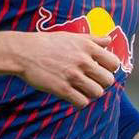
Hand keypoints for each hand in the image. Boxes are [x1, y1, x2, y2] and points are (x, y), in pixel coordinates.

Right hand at [0, 31, 120, 107]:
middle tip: (92, 82)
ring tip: (83, 90)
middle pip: (108, 80)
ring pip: (97, 93)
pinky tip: (73, 96)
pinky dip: (80, 102)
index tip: (101, 71)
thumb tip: (109, 40)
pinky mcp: (62, 89)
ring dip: (92, 93)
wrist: (24, 52)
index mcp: (87, 47)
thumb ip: (93, 39)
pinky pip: (82, 102)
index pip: (114, 63)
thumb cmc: (47, 43)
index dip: (110, 69)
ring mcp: (73, 75)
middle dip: (102, 83)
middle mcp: (83, 61)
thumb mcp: (72, 36)